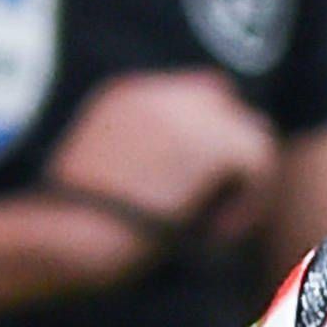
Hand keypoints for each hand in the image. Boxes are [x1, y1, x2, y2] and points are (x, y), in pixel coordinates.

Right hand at [47, 73, 278, 275]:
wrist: (66, 234)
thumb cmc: (72, 230)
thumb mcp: (106, 179)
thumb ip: (147, 161)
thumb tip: (191, 184)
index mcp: (125, 95)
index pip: (192, 97)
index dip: (202, 140)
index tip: (192, 188)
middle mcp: (157, 92)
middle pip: (226, 104)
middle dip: (228, 154)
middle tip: (214, 208)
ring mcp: (188, 111)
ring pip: (250, 135)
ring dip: (240, 183)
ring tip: (212, 226)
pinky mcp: (214, 140)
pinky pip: (260, 165)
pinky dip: (247, 204)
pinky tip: (215, 233)